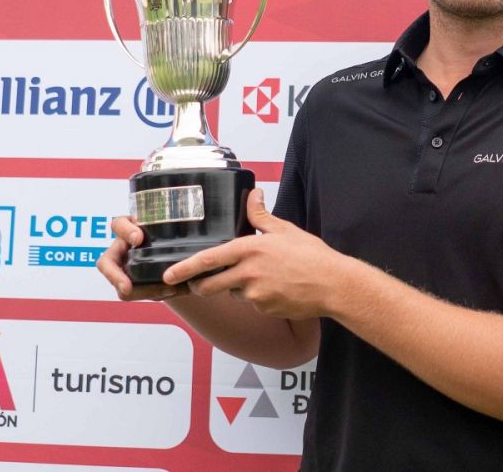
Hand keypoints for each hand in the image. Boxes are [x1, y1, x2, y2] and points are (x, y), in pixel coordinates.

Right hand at [96, 215, 189, 301]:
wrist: (182, 256)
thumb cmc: (175, 233)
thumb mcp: (174, 225)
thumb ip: (177, 223)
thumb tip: (196, 217)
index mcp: (130, 228)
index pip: (119, 225)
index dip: (125, 231)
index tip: (138, 239)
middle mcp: (123, 248)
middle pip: (106, 262)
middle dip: (114, 276)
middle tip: (127, 287)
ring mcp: (126, 268)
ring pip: (119, 284)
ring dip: (138, 290)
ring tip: (163, 291)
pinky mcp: (134, 285)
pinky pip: (133, 295)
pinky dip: (151, 294)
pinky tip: (170, 291)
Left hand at [163, 189, 350, 319]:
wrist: (333, 284)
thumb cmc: (312, 255)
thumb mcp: (285, 230)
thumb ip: (261, 216)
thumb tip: (253, 194)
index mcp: (249, 249)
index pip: (208, 260)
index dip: (185, 268)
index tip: (169, 274)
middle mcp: (248, 273)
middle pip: (210, 285)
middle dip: (200, 286)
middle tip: (199, 283)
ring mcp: (255, 295)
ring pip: (234, 293)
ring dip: (238, 288)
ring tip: (264, 277)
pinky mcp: (265, 309)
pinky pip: (253, 303)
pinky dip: (259, 298)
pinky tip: (278, 288)